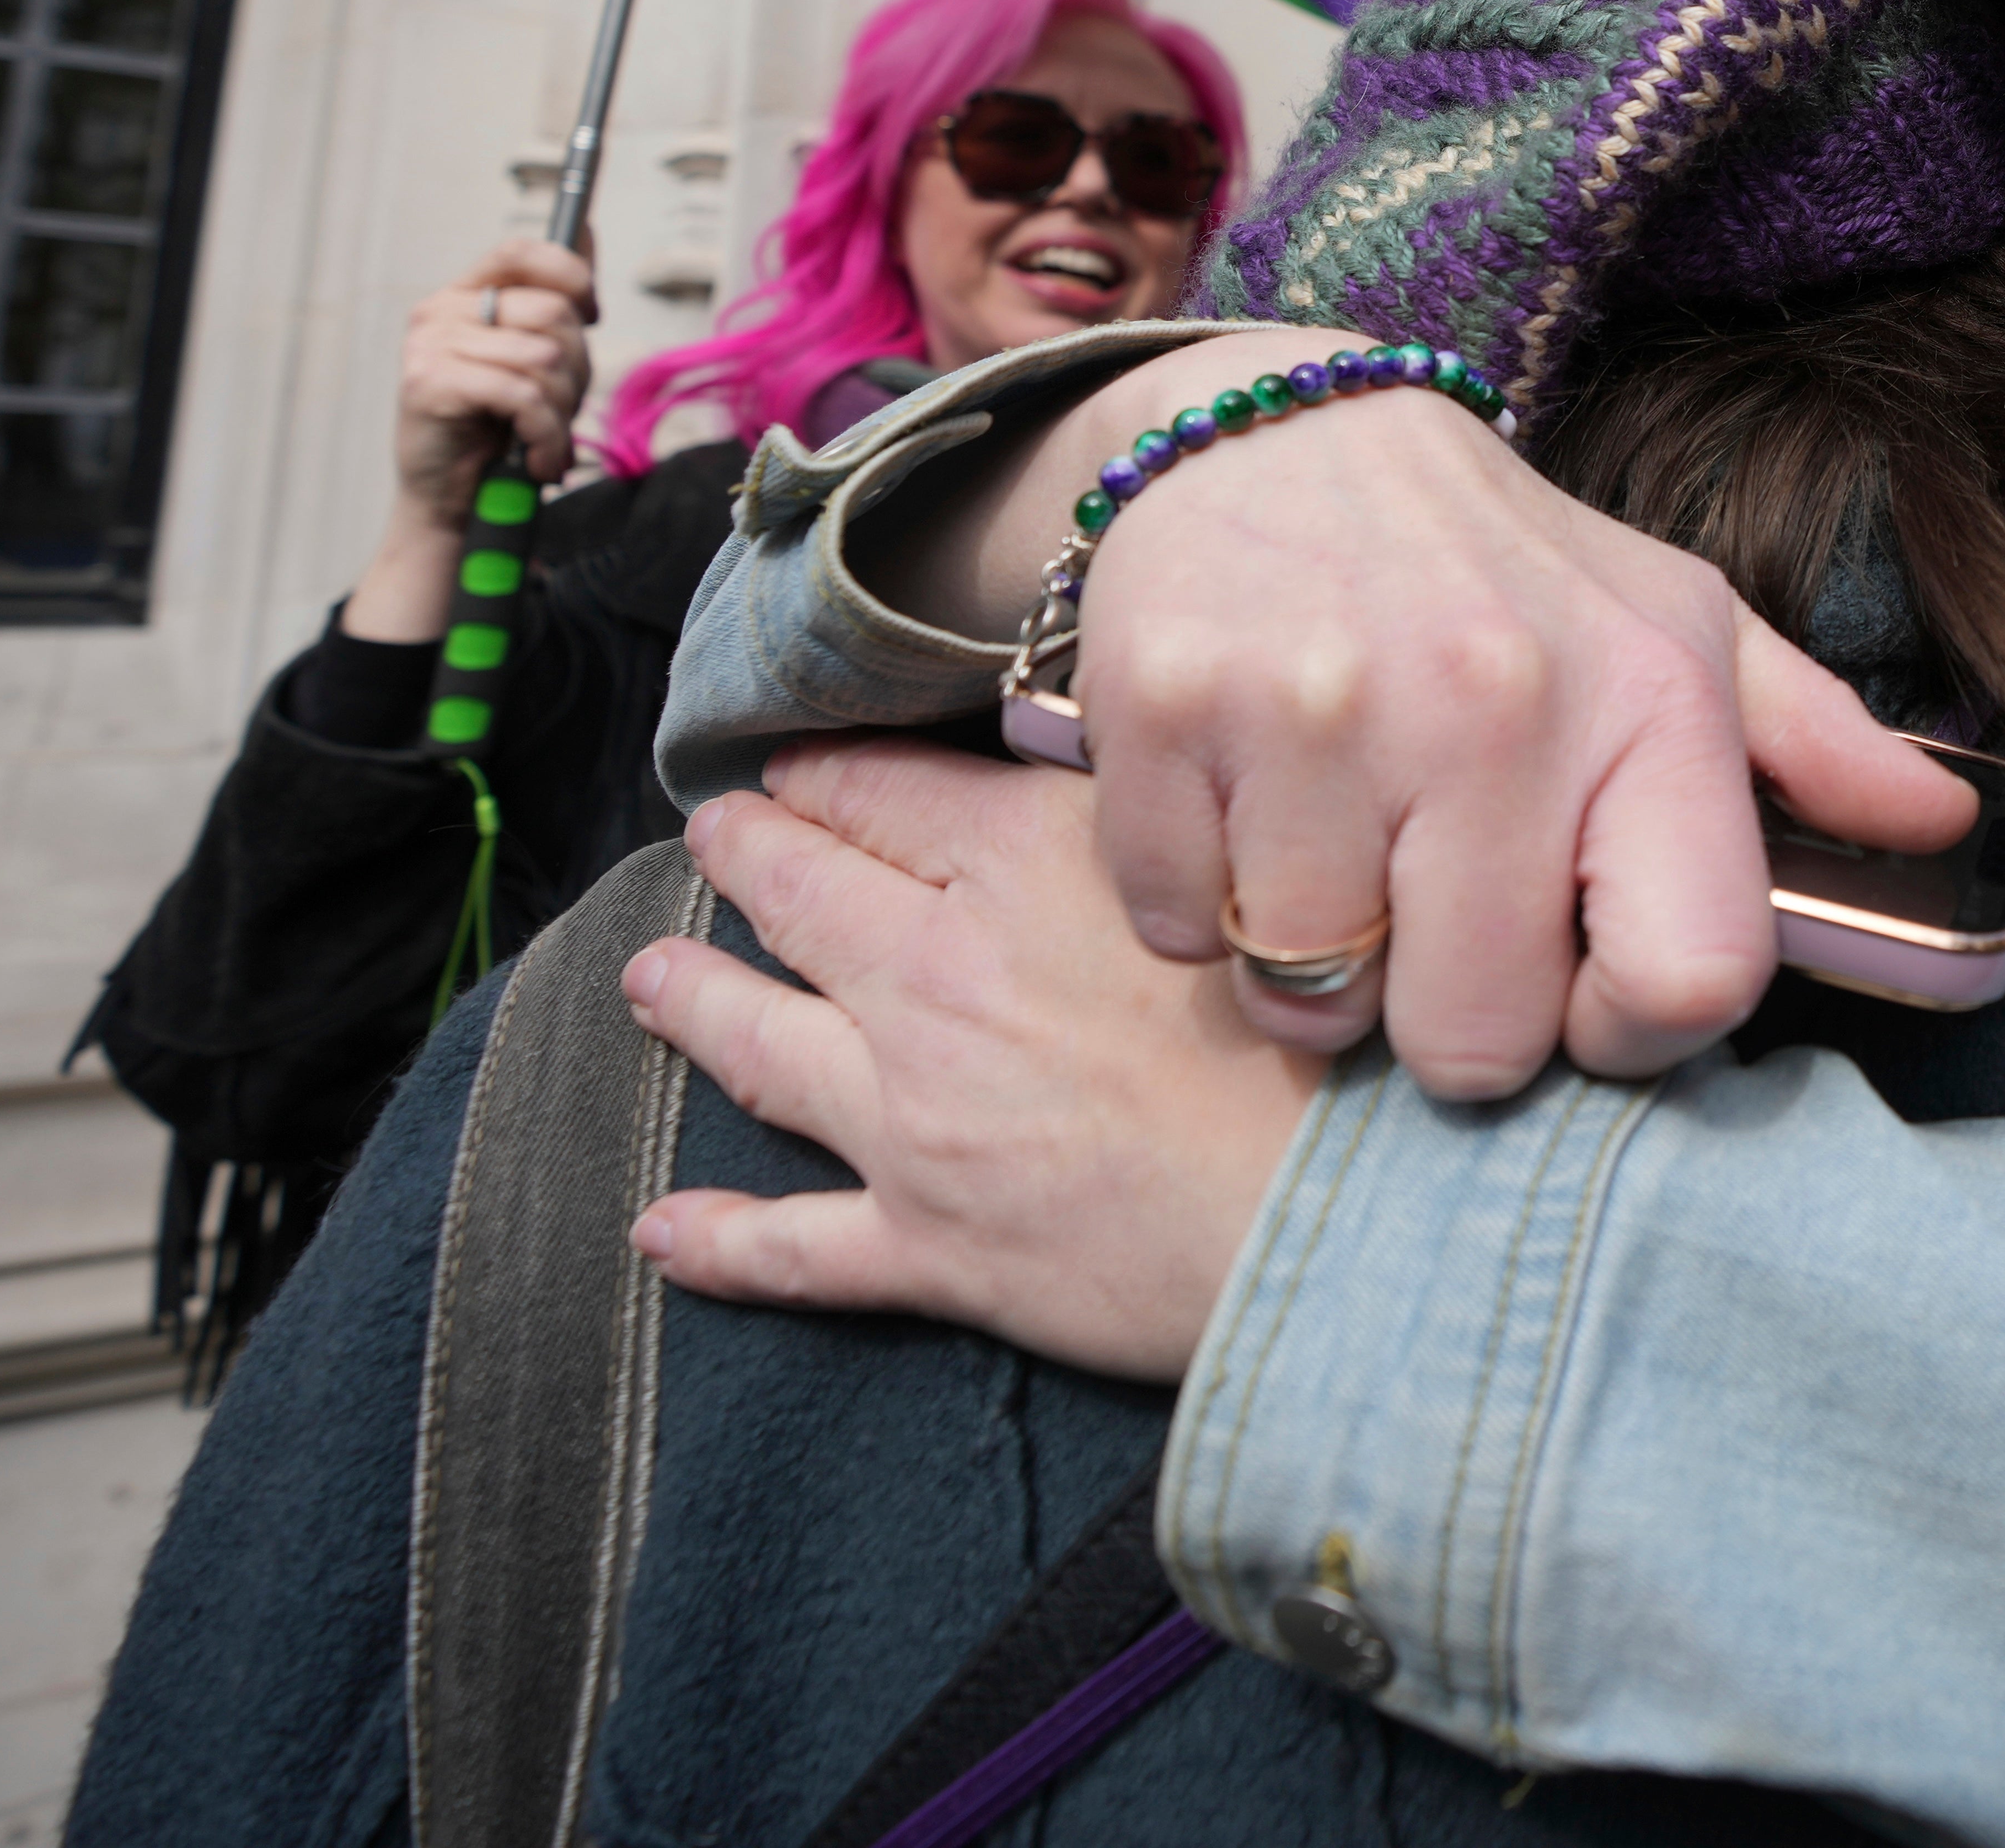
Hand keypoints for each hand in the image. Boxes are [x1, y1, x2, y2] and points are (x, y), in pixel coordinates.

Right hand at [343, 235, 594, 640]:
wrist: (451, 500)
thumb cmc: (496, 428)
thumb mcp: (531, 357)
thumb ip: (554, 298)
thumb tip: (586, 228)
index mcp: (465, 294)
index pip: (523, 251)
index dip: (572, 275)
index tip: (592, 315)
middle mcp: (440, 310)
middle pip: (552, 314)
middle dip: (578, 371)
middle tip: (560, 411)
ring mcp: (430, 345)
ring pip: (544, 358)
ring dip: (561, 412)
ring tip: (544, 441)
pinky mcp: (430, 384)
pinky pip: (521, 395)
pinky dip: (544, 435)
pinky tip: (535, 460)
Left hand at [625, 739, 1319, 1382]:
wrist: (1351, 1215)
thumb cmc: (1328, 1031)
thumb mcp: (1228, 862)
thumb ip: (1130, 812)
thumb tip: (1066, 757)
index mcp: (1015, 873)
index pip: (876, 793)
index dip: (823, 774)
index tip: (792, 767)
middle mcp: (937, 984)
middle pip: (800, 897)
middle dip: (745, 856)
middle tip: (714, 835)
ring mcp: (916, 1120)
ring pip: (761, 1046)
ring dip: (694, 1000)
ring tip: (653, 976)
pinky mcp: (929, 1244)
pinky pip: (790, 1247)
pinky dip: (716, 1240)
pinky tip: (660, 1230)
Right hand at [1051, 343, 1973, 1094]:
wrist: (1289, 433)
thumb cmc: (1507, 570)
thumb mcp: (1680, 629)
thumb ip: (1815, 744)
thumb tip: (1952, 826)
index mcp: (1645, 703)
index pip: (1688, 986)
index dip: (1623, 1028)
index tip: (1578, 978)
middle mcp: (1492, 703)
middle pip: (1474, 1040)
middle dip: (1447, 1010)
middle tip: (1431, 903)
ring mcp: (1317, 709)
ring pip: (1311, 1000)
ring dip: (1313, 959)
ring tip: (1336, 840)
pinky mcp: (1165, 711)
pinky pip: (1178, 931)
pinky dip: (1196, 900)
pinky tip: (1245, 801)